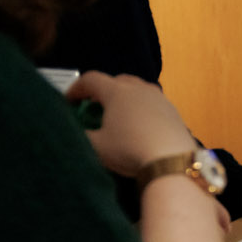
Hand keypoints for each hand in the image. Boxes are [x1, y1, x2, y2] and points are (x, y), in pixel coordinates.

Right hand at [64, 71, 195, 174]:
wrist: (171, 161)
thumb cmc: (129, 150)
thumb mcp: (96, 146)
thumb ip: (81, 136)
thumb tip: (75, 132)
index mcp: (117, 91)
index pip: (91, 80)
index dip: (76, 89)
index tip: (68, 102)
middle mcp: (139, 88)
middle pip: (116, 80)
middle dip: (102, 91)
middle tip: (93, 107)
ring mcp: (159, 98)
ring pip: (137, 89)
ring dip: (124, 98)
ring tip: (117, 116)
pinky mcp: (173, 111)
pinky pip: (152, 103)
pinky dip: (141, 108)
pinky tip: (139, 126)